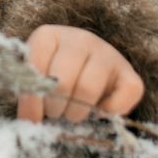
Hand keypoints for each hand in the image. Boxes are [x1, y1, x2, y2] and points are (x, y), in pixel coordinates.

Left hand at [18, 24, 144, 122]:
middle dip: (55, 107)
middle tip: (56, 113)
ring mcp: (106, 53)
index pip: (35, 67)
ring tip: (72, 114)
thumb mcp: (37, 79)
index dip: (32, 98)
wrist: (88, 71)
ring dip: (77, 113)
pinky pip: (124, 94)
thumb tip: (29, 121)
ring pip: (88, 89)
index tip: (34, 115)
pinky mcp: (129, 73)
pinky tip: (99, 112)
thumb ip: (29, 94)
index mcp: (49, 36)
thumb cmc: (55, 76)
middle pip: (62, 82)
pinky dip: (110, 112)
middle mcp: (79, 39)